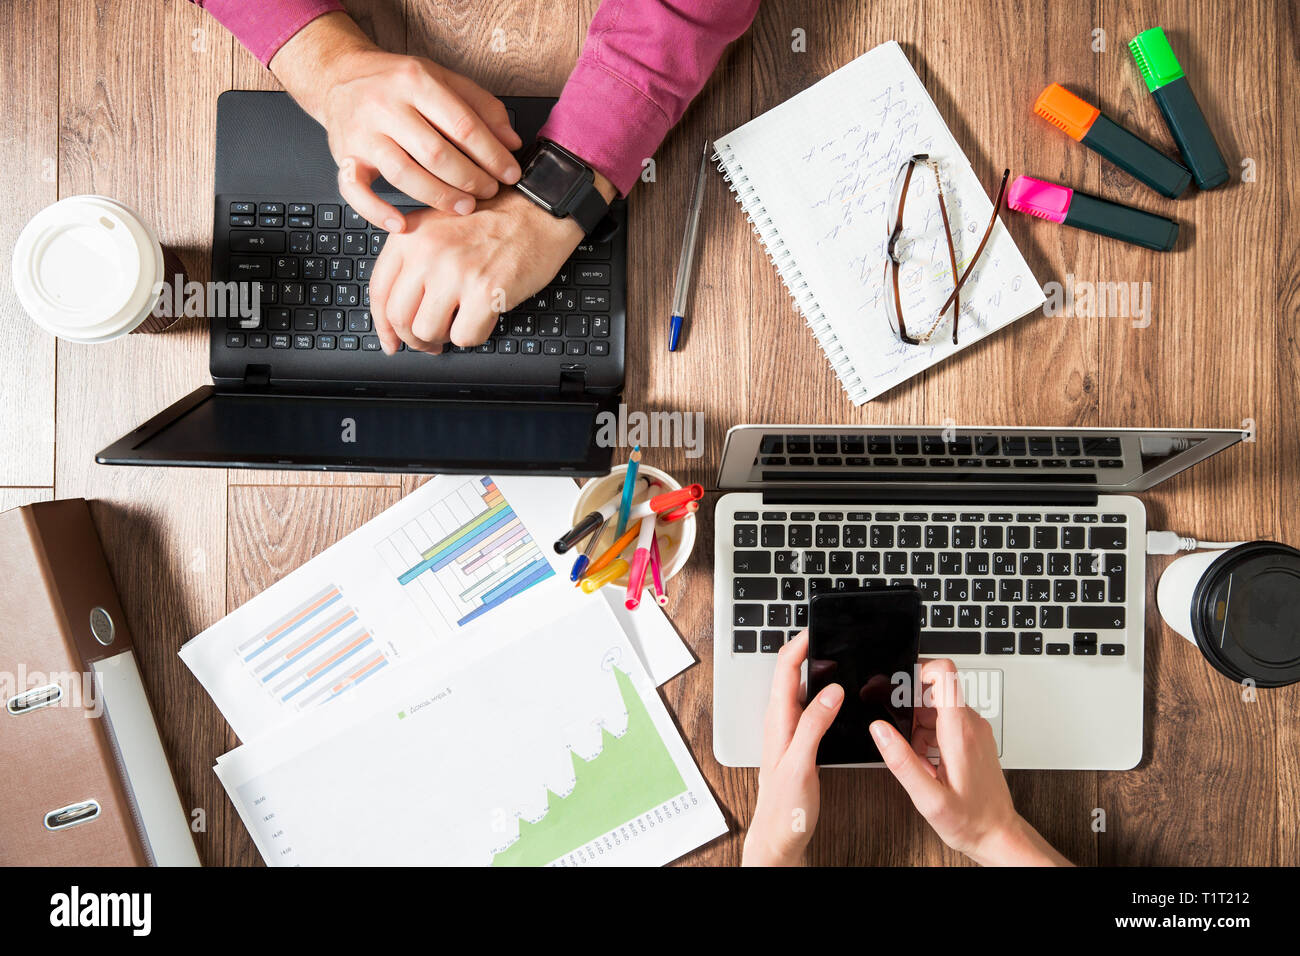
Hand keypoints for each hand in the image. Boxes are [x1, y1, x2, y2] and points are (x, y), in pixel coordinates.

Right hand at [270, 13, 522, 230]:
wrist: (340, 76)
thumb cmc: (396, 82)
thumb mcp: (442, 78)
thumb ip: (481, 106)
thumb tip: (512, 142)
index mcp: (415, 81)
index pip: (462, 124)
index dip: (492, 154)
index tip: (510, 173)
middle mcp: (385, 105)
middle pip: (435, 153)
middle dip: (470, 179)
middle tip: (489, 192)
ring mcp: (362, 133)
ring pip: (403, 174)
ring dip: (439, 197)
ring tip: (464, 207)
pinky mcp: (344, 156)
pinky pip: (355, 190)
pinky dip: (377, 212)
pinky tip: (402, 224)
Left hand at [368, 189, 586, 353]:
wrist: (538, 208)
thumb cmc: (496, 217)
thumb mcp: (439, 224)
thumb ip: (414, 260)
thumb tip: (397, 314)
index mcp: (410, 235)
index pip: (379, 290)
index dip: (383, 325)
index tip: (391, 341)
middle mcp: (427, 252)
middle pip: (399, 317)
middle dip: (414, 338)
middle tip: (429, 342)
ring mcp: (455, 272)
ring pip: (427, 331)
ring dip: (443, 338)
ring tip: (458, 324)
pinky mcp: (485, 292)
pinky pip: (465, 337)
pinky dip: (474, 335)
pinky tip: (483, 317)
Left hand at [742, 632, 842, 866]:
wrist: (778, 837)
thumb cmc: (784, 807)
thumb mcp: (801, 763)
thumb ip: (813, 725)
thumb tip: (831, 691)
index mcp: (778, 719)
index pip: (785, 667)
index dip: (800, 643)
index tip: (819, 627)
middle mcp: (781, 719)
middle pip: (793, 672)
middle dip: (810, 649)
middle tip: (834, 635)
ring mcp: (789, 729)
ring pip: (802, 688)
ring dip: (818, 670)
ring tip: (839, 656)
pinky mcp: (799, 740)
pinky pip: (811, 706)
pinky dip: (825, 693)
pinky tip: (839, 696)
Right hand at [870, 658, 1071, 865]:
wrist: (998, 834)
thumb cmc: (970, 820)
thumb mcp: (928, 797)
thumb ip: (901, 761)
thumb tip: (880, 730)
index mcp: (959, 731)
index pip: (944, 672)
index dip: (918, 670)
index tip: (898, 688)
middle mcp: (971, 724)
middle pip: (934, 690)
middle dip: (910, 709)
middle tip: (903, 739)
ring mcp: (975, 730)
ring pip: (937, 707)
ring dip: (919, 726)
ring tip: (918, 759)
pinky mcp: (974, 738)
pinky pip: (946, 722)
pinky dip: (930, 736)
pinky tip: (928, 762)